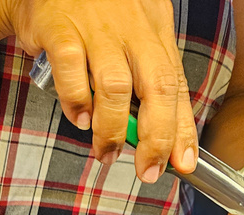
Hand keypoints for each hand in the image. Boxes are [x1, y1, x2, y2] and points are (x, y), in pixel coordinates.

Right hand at [0, 0, 198, 181]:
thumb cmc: (91, 12)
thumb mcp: (132, 35)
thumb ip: (146, 79)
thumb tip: (164, 136)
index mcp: (154, 28)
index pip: (176, 85)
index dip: (182, 128)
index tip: (183, 162)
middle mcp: (131, 26)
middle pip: (156, 87)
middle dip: (155, 138)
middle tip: (148, 169)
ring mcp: (96, 26)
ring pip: (115, 87)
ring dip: (111, 129)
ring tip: (105, 151)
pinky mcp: (60, 26)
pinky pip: (72, 72)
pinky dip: (77, 101)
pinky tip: (79, 117)